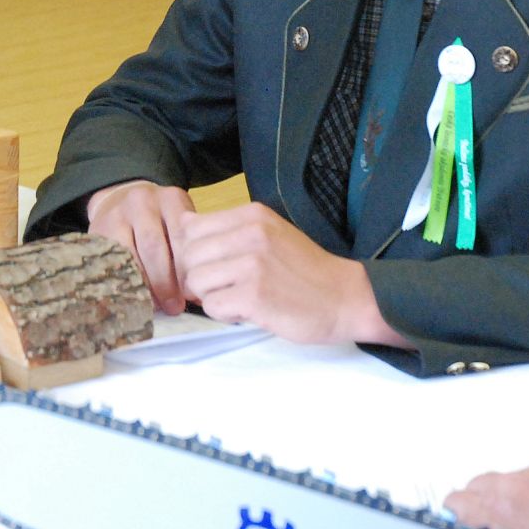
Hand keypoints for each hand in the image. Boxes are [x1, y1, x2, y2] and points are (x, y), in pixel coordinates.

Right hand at [86, 181, 195, 314]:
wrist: (119, 200)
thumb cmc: (158, 221)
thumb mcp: (177, 224)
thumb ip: (188, 252)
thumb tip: (199, 295)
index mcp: (171, 199)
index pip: (181, 237)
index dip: (186, 270)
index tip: (191, 294)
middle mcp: (143, 201)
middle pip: (155, 247)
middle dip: (166, 282)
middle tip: (174, 307)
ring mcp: (118, 213)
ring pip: (131, 256)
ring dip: (144, 286)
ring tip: (156, 306)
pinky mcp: (99, 228)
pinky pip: (113, 261)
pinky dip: (125, 281)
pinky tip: (134, 296)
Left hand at [169, 202, 404, 346]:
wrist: (346, 298)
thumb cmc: (305, 270)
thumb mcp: (269, 234)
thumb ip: (230, 231)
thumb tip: (182, 233)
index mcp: (252, 214)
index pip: (191, 228)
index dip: (193, 253)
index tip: (213, 267)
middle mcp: (250, 233)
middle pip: (189, 256)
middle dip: (199, 277)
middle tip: (225, 288)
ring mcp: (252, 264)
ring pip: (196, 282)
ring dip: (212, 297)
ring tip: (239, 299)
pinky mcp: (254, 295)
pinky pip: (212, 306)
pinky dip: (225, 314)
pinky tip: (248, 311)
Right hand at [445, 461, 528, 528]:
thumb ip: (488, 526)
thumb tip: (480, 523)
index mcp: (495, 508)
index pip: (459, 500)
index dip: (456, 509)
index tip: (456, 513)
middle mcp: (511, 487)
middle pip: (480, 482)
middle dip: (481, 498)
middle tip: (486, 518)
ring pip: (509, 477)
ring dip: (512, 494)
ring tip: (525, 517)